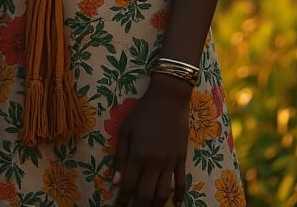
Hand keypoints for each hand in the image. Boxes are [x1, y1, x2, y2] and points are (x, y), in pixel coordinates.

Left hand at [113, 75, 190, 205]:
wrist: (168, 100)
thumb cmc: (142, 113)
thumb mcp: (125, 130)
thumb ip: (120, 157)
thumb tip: (115, 181)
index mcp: (137, 155)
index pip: (129, 185)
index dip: (123, 199)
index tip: (118, 206)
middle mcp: (154, 163)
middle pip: (146, 194)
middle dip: (138, 206)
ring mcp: (170, 163)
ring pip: (163, 193)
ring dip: (156, 205)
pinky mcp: (181, 159)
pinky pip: (181, 183)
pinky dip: (178, 196)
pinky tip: (175, 204)